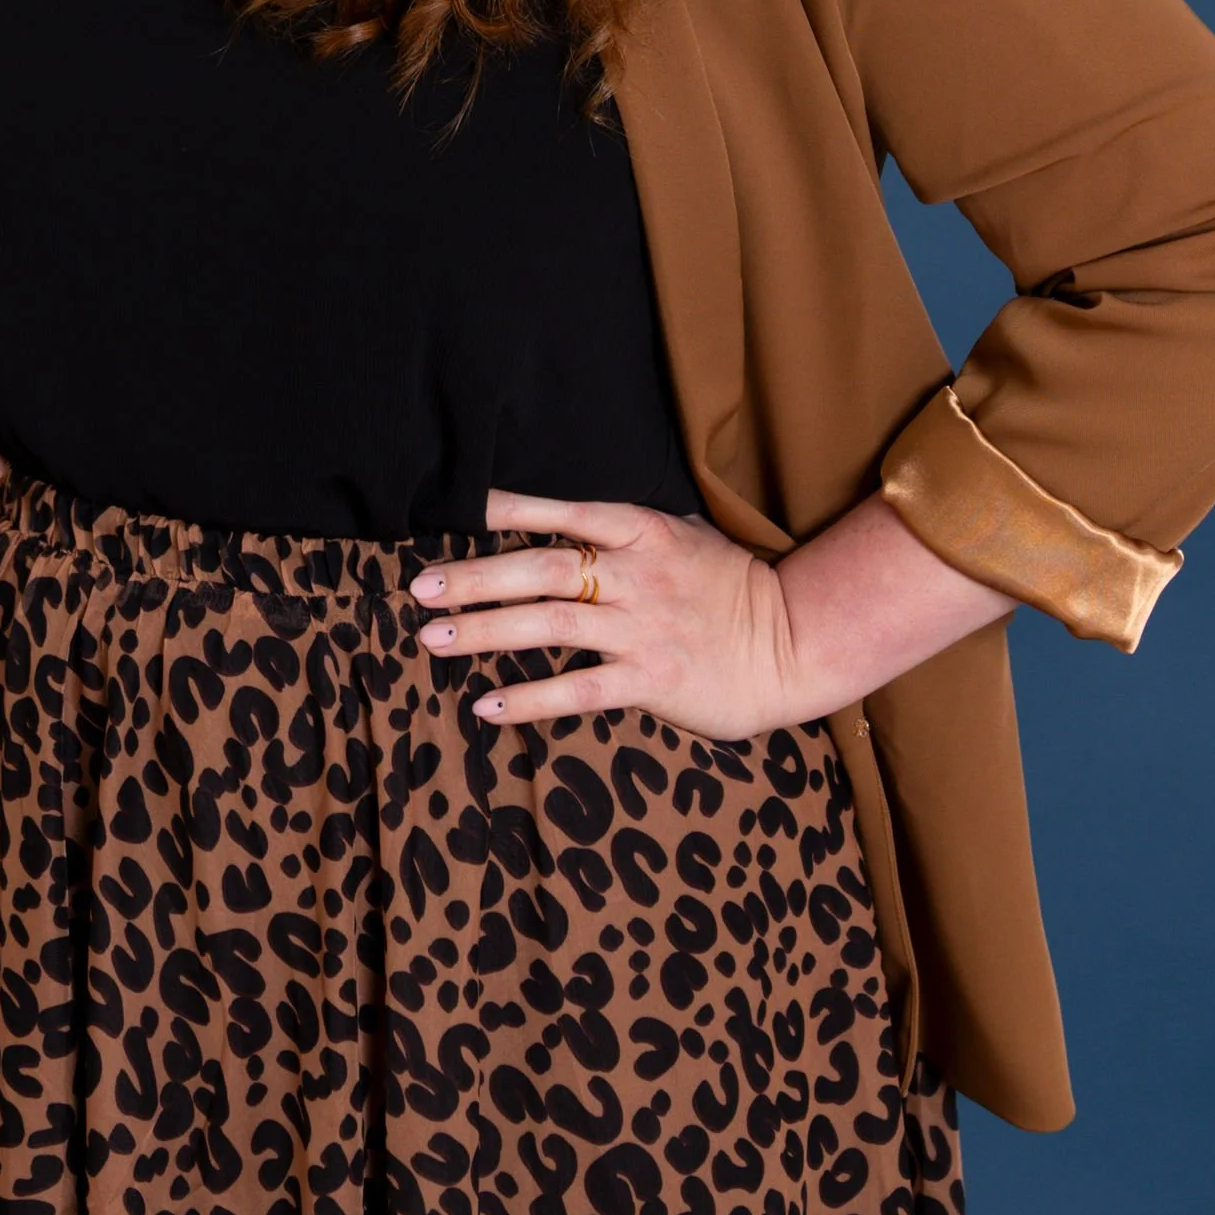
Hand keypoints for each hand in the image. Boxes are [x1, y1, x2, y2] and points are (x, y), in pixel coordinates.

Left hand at [410, 491, 814, 740]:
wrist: (795, 642)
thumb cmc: (732, 588)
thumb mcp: (684, 538)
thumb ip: (628, 534)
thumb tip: (567, 525)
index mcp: (643, 533)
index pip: (565, 514)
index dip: (510, 510)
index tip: (457, 510)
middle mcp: (635, 576)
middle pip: (540, 570)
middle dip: (475, 577)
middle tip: (420, 586)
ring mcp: (642, 628)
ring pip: (548, 625)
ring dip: (484, 630)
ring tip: (433, 638)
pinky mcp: (651, 679)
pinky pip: (579, 688)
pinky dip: (530, 698)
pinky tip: (487, 705)